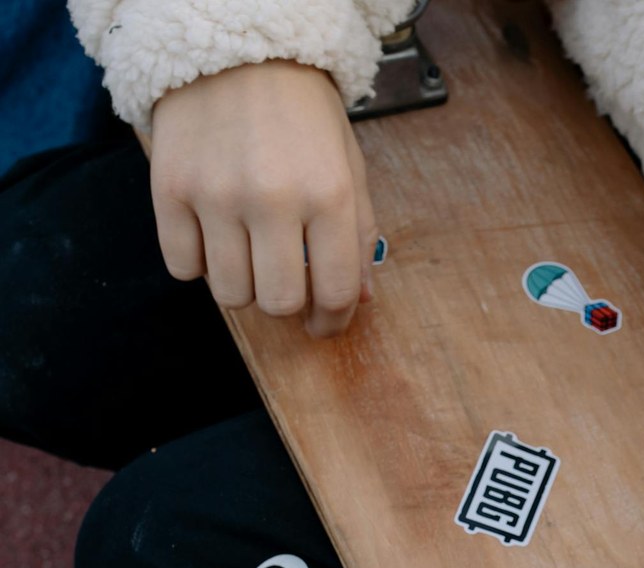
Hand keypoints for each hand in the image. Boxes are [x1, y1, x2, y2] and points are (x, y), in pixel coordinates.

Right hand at [149, 60, 376, 336]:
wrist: (239, 53)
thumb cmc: (303, 113)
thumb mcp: (348, 166)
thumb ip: (357, 235)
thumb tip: (358, 300)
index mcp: (330, 193)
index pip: (336, 291)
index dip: (333, 321)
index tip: (324, 323)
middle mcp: (274, 198)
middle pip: (279, 302)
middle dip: (288, 304)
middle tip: (288, 285)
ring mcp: (217, 195)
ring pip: (230, 293)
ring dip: (244, 287)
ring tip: (251, 254)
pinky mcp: (170, 190)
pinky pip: (183, 268)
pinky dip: (201, 265)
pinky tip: (216, 236)